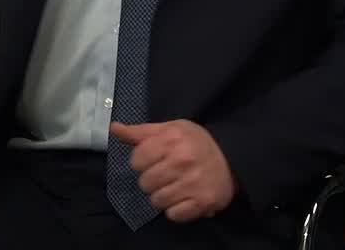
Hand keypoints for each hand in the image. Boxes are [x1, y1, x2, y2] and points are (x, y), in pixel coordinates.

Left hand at [110, 120, 235, 222]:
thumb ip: (140, 132)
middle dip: (150, 181)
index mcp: (171, 139)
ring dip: (161, 197)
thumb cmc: (195, 142)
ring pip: (157, 201)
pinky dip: (175, 210)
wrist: (231, 157)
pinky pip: (173, 215)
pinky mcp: (203, 202)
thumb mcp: (169, 129)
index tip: (152, 160)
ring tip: (173, 187)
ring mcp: (193, 182)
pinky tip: (183, 198)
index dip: (141, 162)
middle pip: (144, 183)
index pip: (136, 161)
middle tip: (164, 175)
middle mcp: (182, 160)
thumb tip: (113, 129)